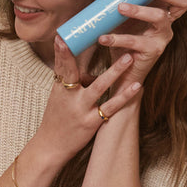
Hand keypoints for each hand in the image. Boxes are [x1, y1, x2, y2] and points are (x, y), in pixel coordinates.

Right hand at [43, 38, 140, 158]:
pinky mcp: (91, 123)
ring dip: (115, 72)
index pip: (60, 67)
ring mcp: (80, 110)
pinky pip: (111, 107)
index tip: (62, 36)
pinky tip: (136, 86)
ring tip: (129, 57)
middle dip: (81, 55)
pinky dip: (124, 96)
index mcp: (60, 90)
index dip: (62, 52)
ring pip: (99, 87)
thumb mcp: (59, 100)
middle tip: (96, 39)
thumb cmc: (56, 122)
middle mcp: (68, 98)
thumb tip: (90, 72)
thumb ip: (73, 85)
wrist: (50, 149)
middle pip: (74, 73)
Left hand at [96, 0, 186, 88]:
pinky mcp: (152, 52)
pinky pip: (136, 42)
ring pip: (158, 17)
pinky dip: (118, 38)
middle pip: (181, 3)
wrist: (120, 75)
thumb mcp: (119, 23)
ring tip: (120, 7)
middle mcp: (167, 24)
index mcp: (163, 13)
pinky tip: (104, 38)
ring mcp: (162, 38)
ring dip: (139, 10)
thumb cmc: (123, 45)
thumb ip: (113, 6)